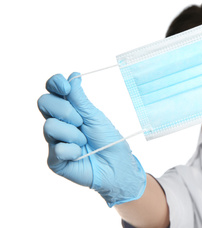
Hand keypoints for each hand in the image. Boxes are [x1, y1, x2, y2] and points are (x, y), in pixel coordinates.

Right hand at [37, 73, 145, 206]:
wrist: (117, 166)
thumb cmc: (108, 140)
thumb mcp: (96, 116)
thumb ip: (80, 99)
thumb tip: (73, 76)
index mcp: (69, 110)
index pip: (52, 90)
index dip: (55, 84)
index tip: (65, 86)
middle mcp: (59, 122)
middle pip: (44, 103)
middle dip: (65, 110)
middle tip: (81, 121)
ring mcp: (54, 140)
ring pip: (49, 126)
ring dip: (72, 133)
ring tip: (84, 141)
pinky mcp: (54, 159)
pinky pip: (56, 148)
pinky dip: (73, 150)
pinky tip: (80, 155)